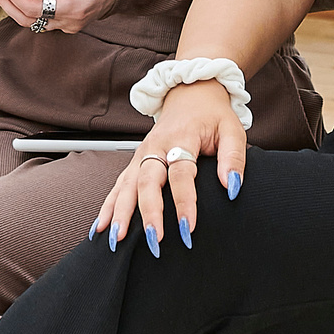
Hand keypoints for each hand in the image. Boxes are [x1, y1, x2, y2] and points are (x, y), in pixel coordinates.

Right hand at [91, 79, 247, 254]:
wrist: (191, 93)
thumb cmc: (213, 115)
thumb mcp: (232, 130)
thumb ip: (234, 158)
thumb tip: (233, 187)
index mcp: (182, 137)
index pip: (181, 174)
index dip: (184, 202)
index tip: (188, 228)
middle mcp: (156, 146)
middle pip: (147, 181)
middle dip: (148, 213)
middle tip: (152, 240)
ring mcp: (142, 154)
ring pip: (126, 185)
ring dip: (120, 213)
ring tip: (116, 239)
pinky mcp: (136, 161)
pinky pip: (118, 185)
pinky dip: (108, 206)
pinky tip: (100, 227)